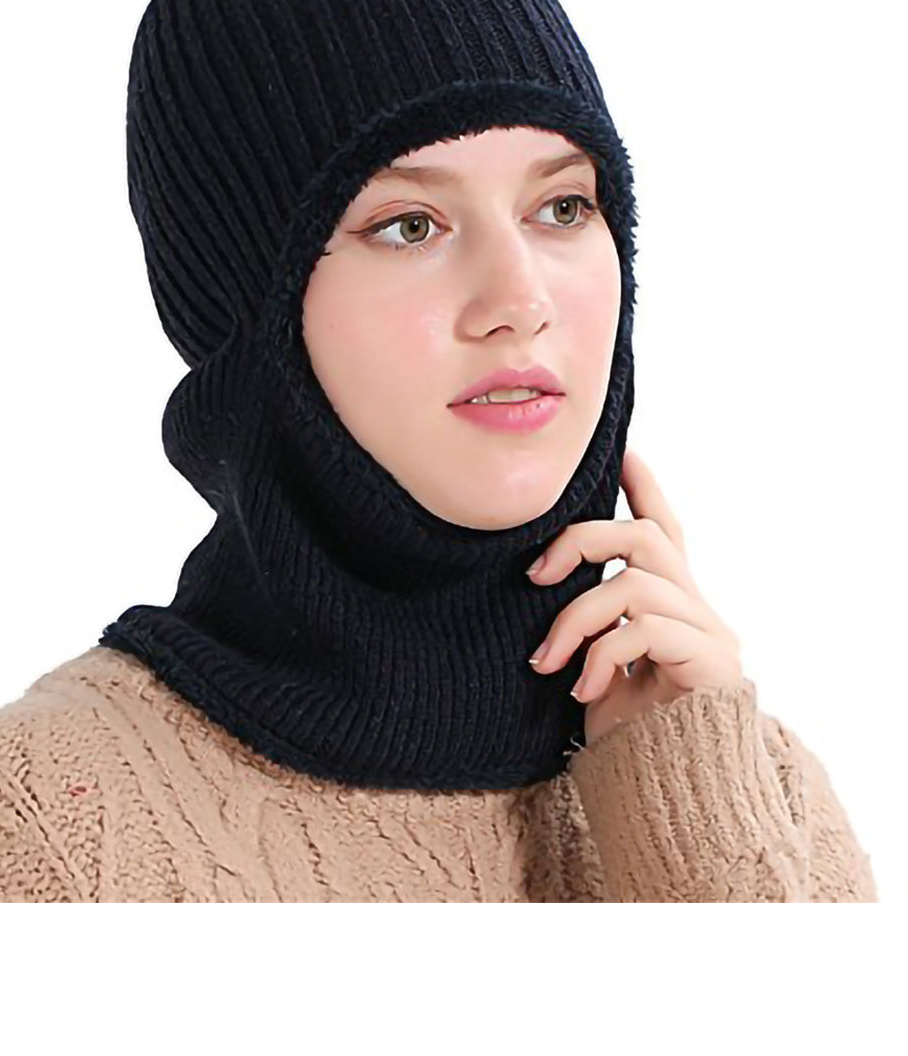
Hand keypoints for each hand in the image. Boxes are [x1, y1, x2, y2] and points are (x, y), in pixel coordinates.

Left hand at [526, 447, 743, 745]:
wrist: (672, 798)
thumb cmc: (627, 734)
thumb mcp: (595, 665)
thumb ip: (587, 620)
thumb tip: (534, 576)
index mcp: (669, 601)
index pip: (662, 525)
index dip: (643, 485)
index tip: (621, 449)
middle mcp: (697, 607)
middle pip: (646, 535)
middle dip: (583, 539)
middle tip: (535, 573)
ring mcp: (710, 633)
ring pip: (635, 581)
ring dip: (576, 617)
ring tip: (546, 660)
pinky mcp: (713, 663)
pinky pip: (645, 629)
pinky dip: (601, 654)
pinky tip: (583, 690)